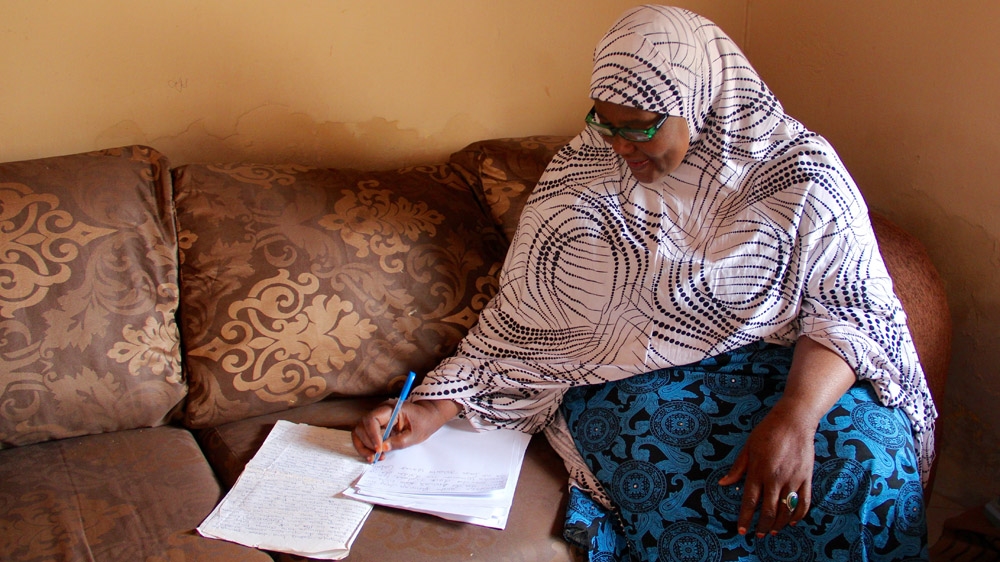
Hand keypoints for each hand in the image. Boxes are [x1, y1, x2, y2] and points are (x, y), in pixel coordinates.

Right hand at [352, 398, 459, 462]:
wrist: (427, 416)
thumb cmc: (423, 422)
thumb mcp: (414, 435)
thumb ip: (398, 442)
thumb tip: (382, 449)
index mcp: (390, 409)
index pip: (372, 419)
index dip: (372, 435)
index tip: (378, 449)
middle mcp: (379, 411)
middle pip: (362, 426)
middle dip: (367, 443)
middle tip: (376, 456)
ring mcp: (376, 418)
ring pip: (359, 432)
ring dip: (363, 447)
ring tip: (374, 458)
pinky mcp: (375, 427)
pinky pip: (364, 436)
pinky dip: (366, 447)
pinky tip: (375, 455)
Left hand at [717, 400, 814, 536]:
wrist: (794, 420)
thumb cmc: (767, 432)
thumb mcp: (748, 447)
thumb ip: (737, 468)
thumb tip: (724, 483)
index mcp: (758, 471)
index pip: (750, 501)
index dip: (745, 518)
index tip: (742, 530)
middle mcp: (775, 478)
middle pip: (769, 510)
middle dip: (762, 526)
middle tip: (758, 535)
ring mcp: (793, 479)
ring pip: (786, 510)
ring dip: (779, 524)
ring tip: (773, 532)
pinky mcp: (806, 478)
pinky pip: (803, 502)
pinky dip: (798, 515)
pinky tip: (792, 521)